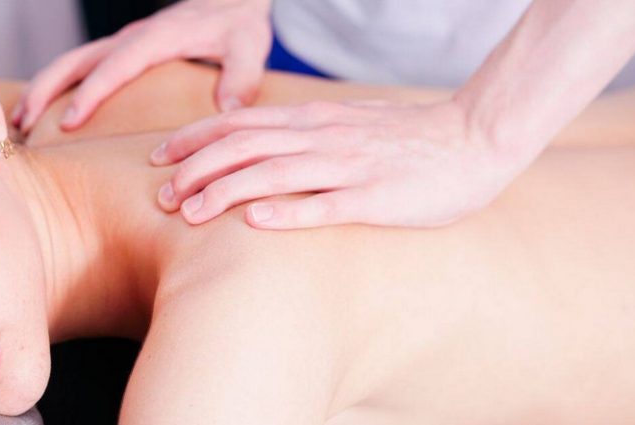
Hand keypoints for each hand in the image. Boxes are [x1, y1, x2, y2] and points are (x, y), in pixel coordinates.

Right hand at [13, 0, 271, 133]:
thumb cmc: (239, 23)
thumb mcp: (250, 45)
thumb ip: (242, 76)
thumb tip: (227, 109)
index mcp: (157, 38)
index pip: (115, 66)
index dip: (91, 92)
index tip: (69, 121)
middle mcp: (133, 38)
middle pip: (76, 60)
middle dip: (45, 90)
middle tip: (21, 125)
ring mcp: (124, 44)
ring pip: (72, 63)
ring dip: (42, 89)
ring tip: (19, 123)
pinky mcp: (124, 52)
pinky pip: (83, 67)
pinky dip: (59, 87)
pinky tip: (45, 115)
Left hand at [151, 100, 530, 228]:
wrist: (475, 137)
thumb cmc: (408, 140)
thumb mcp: (347, 125)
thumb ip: (305, 134)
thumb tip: (261, 148)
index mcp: (314, 120)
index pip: (240, 123)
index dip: (195, 139)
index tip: (160, 159)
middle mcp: (323, 137)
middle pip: (244, 146)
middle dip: (196, 169)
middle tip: (162, 196)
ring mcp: (349, 166)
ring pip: (275, 173)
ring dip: (227, 191)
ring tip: (190, 212)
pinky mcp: (376, 197)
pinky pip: (326, 205)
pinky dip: (288, 212)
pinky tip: (255, 223)